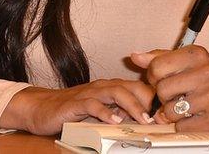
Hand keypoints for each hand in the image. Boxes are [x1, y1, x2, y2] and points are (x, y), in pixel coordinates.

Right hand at [1, 79, 155, 134]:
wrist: (41, 107)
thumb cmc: (73, 111)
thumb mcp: (100, 111)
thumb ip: (119, 112)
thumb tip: (142, 120)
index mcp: (111, 87)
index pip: (138, 87)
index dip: (154, 97)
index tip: (167, 110)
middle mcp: (103, 87)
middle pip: (131, 86)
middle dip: (148, 100)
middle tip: (161, 116)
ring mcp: (89, 93)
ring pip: (116, 92)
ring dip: (132, 105)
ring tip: (143, 119)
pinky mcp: (75, 103)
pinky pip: (93, 105)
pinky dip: (105, 112)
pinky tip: (114, 121)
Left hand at [130, 45, 208, 131]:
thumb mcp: (188, 62)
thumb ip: (160, 58)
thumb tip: (135, 56)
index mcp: (197, 55)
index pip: (156, 66)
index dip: (154, 77)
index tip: (164, 80)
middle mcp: (206, 73)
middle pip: (161, 90)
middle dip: (164, 96)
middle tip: (177, 95)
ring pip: (169, 110)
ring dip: (173, 113)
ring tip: (187, 106)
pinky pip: (181, 126)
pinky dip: (184, 124)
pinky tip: (196, 117)